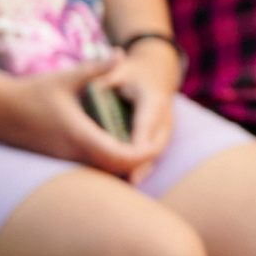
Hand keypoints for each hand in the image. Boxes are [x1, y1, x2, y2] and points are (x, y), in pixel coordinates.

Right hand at [0, 55, 152, 176]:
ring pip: (102, 172)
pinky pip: (89, 169)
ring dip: (124, 163)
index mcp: (78, 136)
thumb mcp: (65, 78)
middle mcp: (72, 154)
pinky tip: (118, 146)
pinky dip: (107, 162)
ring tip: (143, 145)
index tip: (158, 141)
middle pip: (116, 170)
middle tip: (158, 143)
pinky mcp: (57, 160)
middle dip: (140, 161)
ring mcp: (62, 160)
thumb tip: (121, 52)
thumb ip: (97, 68)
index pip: (120, 157)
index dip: (143, 153)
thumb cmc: (29, 92)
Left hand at [100, 37, 181, 178]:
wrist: (157, 72)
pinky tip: (129, 181)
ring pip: (155, 153)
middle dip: (138, 163)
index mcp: (153, 99)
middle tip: (121, 180)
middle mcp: (164, 116)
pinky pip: (153, 154)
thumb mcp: (118, 70)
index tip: (121, 157)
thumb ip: (102, 79)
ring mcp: (166, 127)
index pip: (145, 124)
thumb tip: (89, 88)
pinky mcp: (162, 136)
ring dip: (141, 168)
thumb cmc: (131, 72)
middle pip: (154, 145)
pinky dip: (142, 167)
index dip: (136, 143)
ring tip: (125, 185)